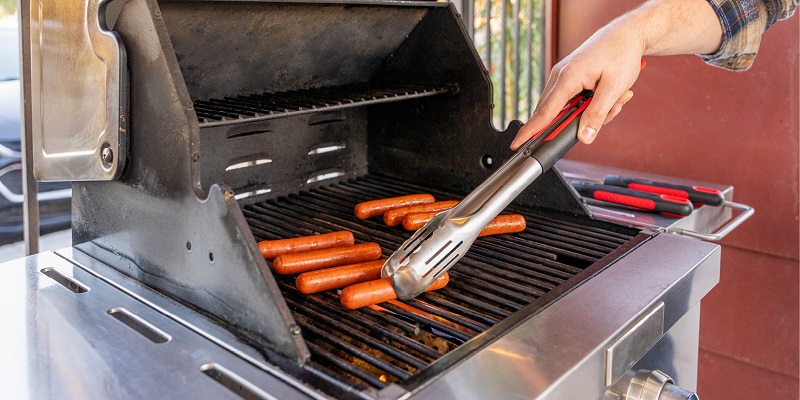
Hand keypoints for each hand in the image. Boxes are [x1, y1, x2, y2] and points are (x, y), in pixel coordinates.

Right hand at [511, 21, 644, 149]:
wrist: (626, 34)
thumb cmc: (620, 54)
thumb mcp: (614, 88)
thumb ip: (597, 114)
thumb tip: (584, 138)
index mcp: (567, 78)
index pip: (544, 112)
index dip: (530, 131)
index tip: (517, 144)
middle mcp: (560, 76)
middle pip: (555, 113)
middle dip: (580, 121)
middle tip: (610, 110)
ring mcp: (563, 77)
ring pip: (567, 109)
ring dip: (592, 112)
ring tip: (616, 99)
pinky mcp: (570, 78)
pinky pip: (573, 101)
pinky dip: (592, 104)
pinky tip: (611, 96)